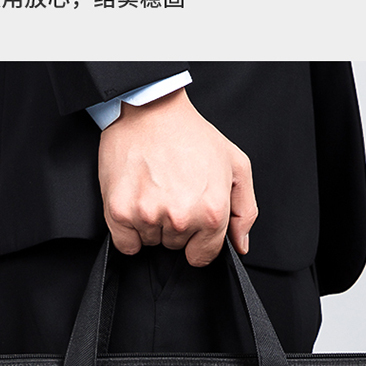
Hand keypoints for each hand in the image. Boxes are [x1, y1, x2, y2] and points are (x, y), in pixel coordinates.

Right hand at [98, 87, 257, 266]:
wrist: (150, 109)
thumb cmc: (192, 135)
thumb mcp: (235, 165)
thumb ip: (245, 211)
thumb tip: (240, 245)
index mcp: (212, 212)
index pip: (204, 255)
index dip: (198, 239)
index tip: (192, 217)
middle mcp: (180, 218)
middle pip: (175, 247)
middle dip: (175, 226)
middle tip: (172, 191)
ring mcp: (148, 216)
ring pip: (150, 243)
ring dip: (151, 224)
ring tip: (154, 189)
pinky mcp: (120, 212)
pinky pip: (126, 244)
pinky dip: (129, 231)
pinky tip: (136, 201)